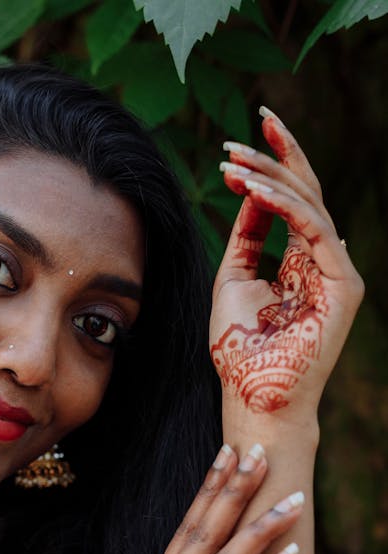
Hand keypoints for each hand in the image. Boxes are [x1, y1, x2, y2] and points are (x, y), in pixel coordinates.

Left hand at [211, 108, 363, 419]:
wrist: (253, 396)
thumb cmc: (239, 349)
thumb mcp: (233, 281)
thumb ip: (246, 238)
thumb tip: (250, 190)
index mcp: (300, 260)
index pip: (292, 201)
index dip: (271, 166)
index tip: (237, 142)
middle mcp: (323, 260)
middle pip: (306, 193)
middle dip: (275, 157)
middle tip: (240, 133)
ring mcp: (337, 272)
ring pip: (310, 206)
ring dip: (271, 178)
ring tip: (234, 162)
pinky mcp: (343, 286)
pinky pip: (314, 232)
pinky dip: (284, 207)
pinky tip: (254, 190)